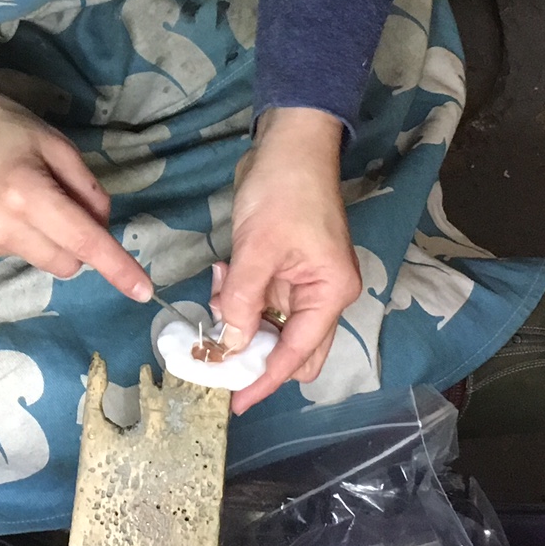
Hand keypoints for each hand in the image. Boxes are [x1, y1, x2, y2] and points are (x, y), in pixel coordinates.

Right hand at [0, 65, 152, 298]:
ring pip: (44, 262)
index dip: (117, 266)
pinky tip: (1, 206)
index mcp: (27, 192)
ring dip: (50, 239)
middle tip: (63, 200)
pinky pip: (17, 255)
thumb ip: (86, 187)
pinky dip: (23, 238)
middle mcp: (2, 225)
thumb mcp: (53, 141)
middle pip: (68, 262)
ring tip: (24, 197)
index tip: (143, 291)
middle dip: (79, 242)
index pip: (83, 240)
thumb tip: (102, 226)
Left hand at [215, 107, 361, 413]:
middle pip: (290, 348)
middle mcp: (324, 294)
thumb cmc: (284, 190)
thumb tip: (232, 346)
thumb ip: (243, 301)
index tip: (235, 402)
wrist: (290, 143)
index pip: (297, 355)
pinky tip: (224, 270)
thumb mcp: (257, 248)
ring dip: (240, 316)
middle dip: (251, 349)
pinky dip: (238, 294)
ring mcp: (304, 282)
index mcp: (330, 293)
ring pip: (269, 323)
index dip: (265, 380)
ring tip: (220, 284)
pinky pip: (259, 298)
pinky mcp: (285, 268)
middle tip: (214, 344)